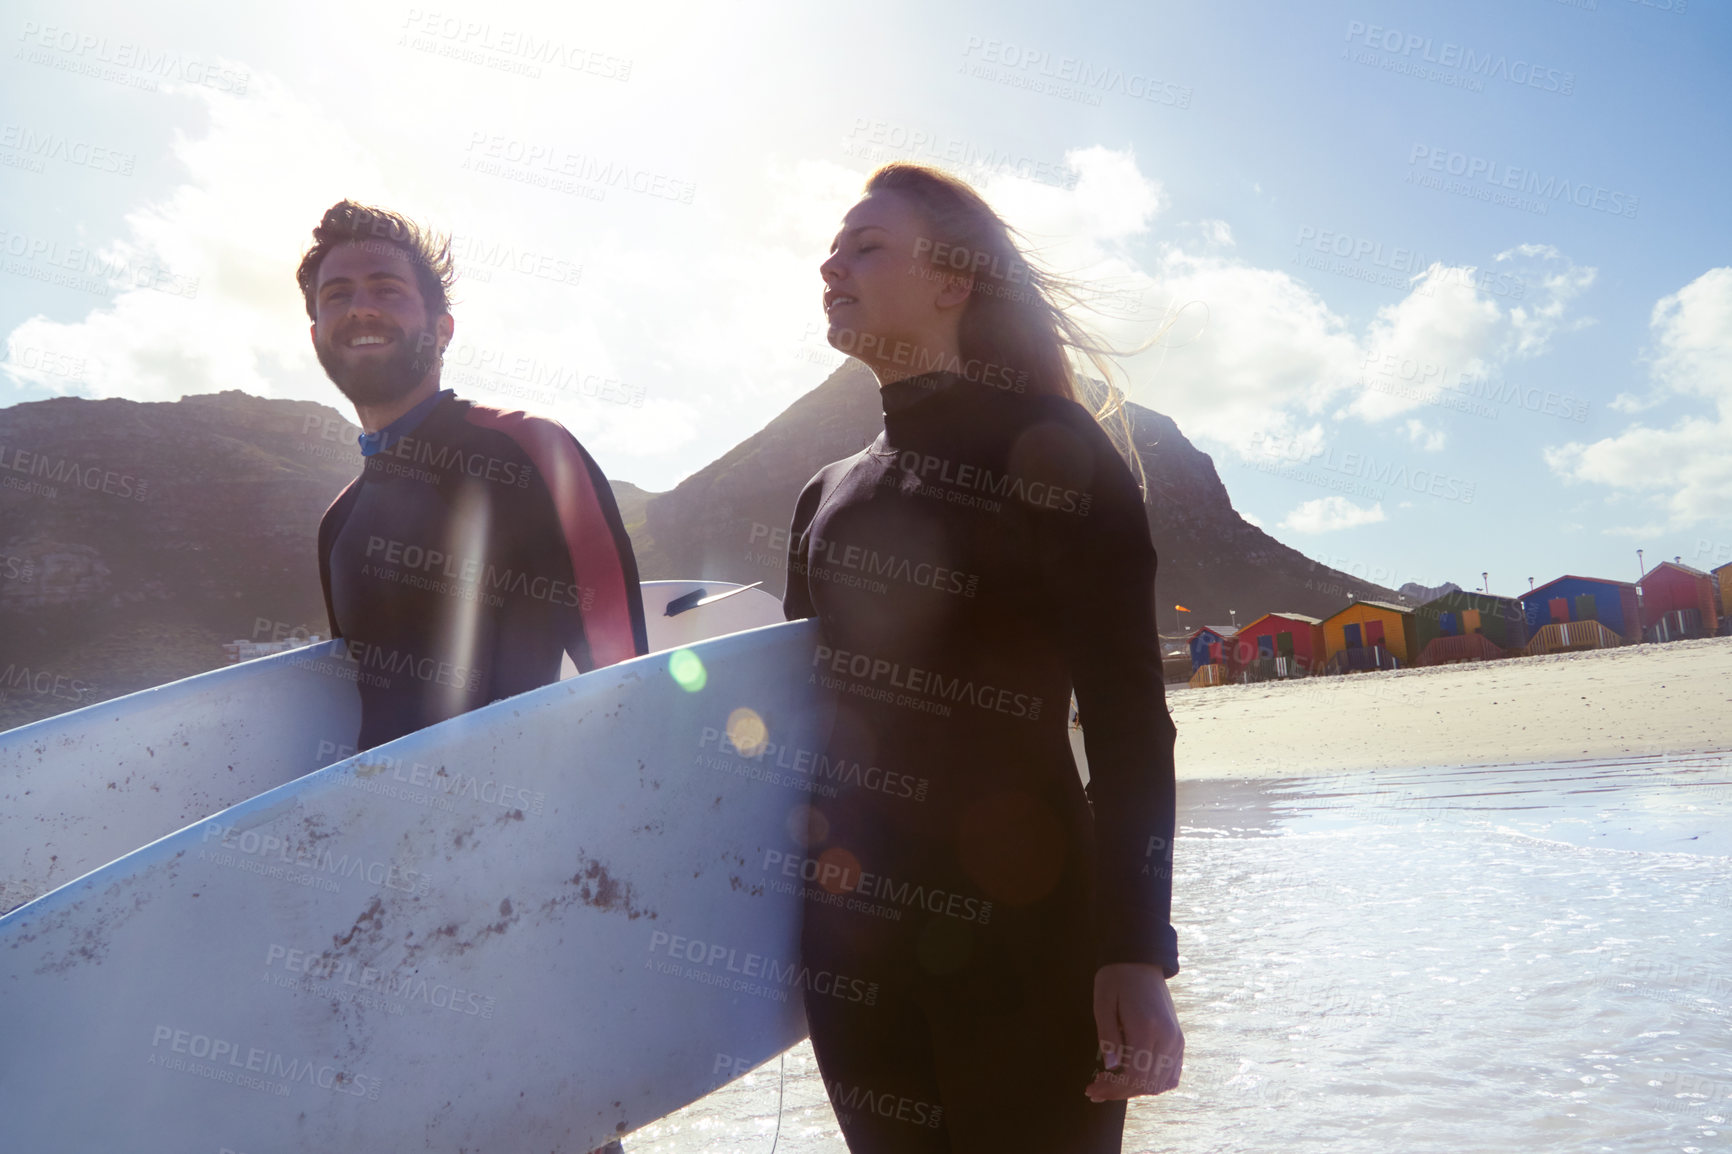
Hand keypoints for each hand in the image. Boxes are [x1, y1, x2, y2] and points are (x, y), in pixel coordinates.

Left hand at [1086, 962, 1182, 1100]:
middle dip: (1119, 1091)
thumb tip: (1111, 1068)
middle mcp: (1167, 1038)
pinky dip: (1153, 1084)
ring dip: (1135, 1090)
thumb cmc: (1116, 980)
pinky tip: (1134, 1078)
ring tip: (1112, 1083)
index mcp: (1147, 1027)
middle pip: (1146, 1084)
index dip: (1113, 1088)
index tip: (1092, 1088)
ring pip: (1160, 1084)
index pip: (1134, 1075)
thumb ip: (1107, 1037)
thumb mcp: (1103, 1004)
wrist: (1141, 961)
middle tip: (1095, 1088)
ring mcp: (1176, 1040)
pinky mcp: (1179, 1040)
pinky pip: (1171, 1075)